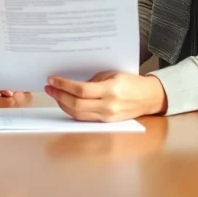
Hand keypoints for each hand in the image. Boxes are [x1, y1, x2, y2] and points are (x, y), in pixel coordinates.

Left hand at [44, 72, 166, 121]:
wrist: (148, 97)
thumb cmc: (131, 81)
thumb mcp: (112, 74)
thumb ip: (93, 80)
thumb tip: (71, 83)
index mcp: (111, 90)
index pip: (81, 90)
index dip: (63, 85)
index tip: (52, 79)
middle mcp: (108, 106)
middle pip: (76, 104)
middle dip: (59, 95)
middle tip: (48, 87)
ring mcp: (107, 117)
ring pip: (78, 114)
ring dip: (62, 104)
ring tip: (54, 94)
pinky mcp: (106, 122)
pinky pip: (84, 118)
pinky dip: (72, 111)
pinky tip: (65, 103)